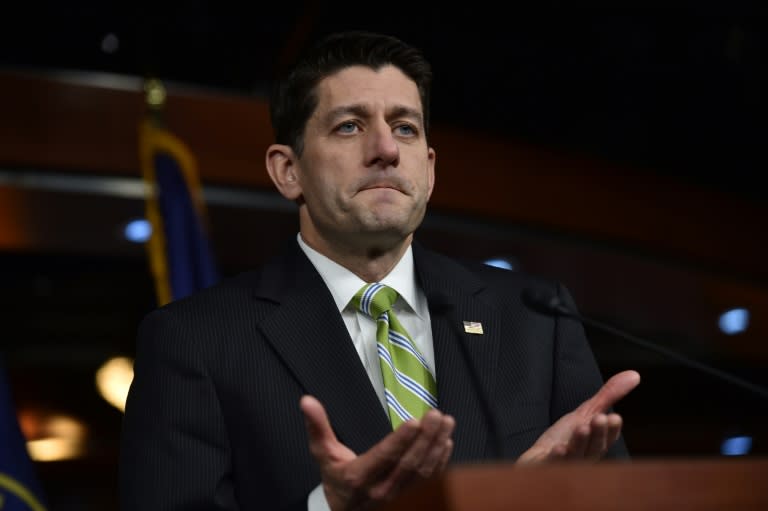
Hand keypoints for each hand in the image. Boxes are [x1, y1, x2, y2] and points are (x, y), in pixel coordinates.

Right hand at [300, 395, 454, 510]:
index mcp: (359, 476)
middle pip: (408, 463)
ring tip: (447, 423)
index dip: (400, 440)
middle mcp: (381, 488)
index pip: (383, 457)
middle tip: (436, 415)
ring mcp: (399, 494)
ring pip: (422, 471)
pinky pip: (429, 479)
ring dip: (437, 446)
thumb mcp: (322, 454)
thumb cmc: (335, 479)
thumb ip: (317, 427)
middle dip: (425, 438)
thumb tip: (307, 401)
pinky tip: (446, 442)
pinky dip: (440, 460)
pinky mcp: (410, 495)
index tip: (414, 421)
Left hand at [517, 370, 639, 463]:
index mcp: (596, 444)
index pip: (608, 438)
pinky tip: (558, 449)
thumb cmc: (566, 437)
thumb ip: (609, 396)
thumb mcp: (587, 413)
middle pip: (594, 447)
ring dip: (580, 442)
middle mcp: (584, 456)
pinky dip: (557, 459)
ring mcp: (566, 465)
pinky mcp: (547, 468)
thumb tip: (634, 374)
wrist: (538, 459)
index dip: (611, 429)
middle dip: (598, 433)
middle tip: (600, 418)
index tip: (614, 417)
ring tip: (582, 428)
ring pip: (576, 455)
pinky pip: (553, 465)